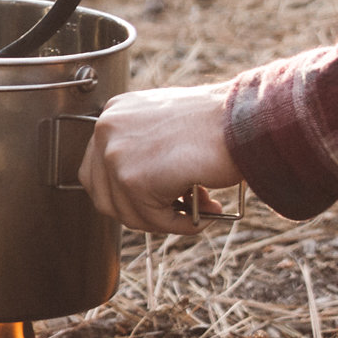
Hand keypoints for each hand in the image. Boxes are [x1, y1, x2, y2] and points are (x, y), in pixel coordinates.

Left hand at [79, 83, 241, 236]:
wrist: (242, 119)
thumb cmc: (219, 122)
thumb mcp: (168, 126)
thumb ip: (146, 151)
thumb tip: (138, 192)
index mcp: (115, 113)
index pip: (95, 168)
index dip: (122, 194)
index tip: (150, 202)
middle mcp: (107, 129)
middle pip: (103, 196)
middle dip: (140, 213)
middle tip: (175, 212)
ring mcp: (115, 154)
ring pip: (129, 213)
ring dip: (164, 220)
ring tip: (199, 212)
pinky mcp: (132, 180)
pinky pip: (152, 219)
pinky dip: (180, 224)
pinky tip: (204, 214)